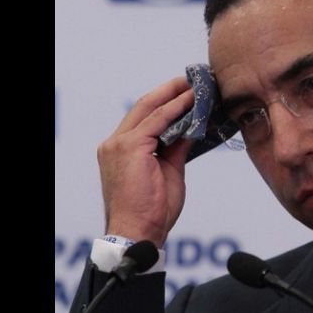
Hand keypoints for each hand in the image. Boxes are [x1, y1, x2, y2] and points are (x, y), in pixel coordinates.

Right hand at [97, 77, 194, 247]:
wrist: (140, 231)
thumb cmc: (153, 209)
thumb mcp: (170, 170)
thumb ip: (177, 146)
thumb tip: (192, 127)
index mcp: (120, 148)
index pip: (144, 116)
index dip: (166, 101)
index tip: (187, 91)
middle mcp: (114, 143)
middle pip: (144, 106)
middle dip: (170, 90)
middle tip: (195, 80)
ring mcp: (119, 144)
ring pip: (150, 108)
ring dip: (176, 95)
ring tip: (198, 86)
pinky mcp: (130, 147)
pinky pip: (157, 120)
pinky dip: (176, 108)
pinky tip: (192, 100)